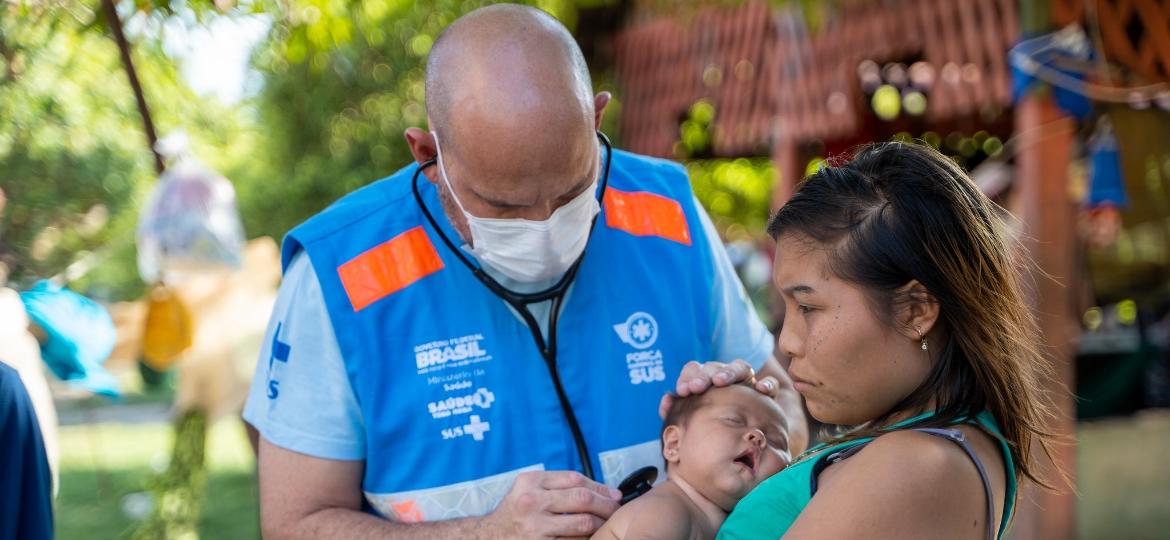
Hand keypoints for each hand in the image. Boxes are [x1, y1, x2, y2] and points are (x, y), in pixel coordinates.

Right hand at [479, 470, 620, 538]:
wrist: (489, 537)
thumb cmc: (516, 512)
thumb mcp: (529, 489)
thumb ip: (558, 484)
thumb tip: (602, 490)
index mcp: (530, 482)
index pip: (575, 479)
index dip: (600, 487)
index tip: (613, 494)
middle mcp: (531, 502)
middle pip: (582, 499)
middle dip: (606, 505)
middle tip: (616, 509)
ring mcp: (535, 527)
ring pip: (582, 524)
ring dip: (600, 525)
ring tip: (606, 525)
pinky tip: (592, 538)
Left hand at [659, 359, 780, 417]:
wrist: (748, 439)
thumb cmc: (715, 427)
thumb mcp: (696, 419)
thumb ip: (679, 410)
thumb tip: (665, 402)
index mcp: (707, 381)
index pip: (696, 370)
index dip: (689, 377)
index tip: (682, 390)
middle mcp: (727, 378)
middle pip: (716, 367)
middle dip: (705, 374)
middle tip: (696, 388)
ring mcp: (747, 384)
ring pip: (740, 368)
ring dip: (729, 372)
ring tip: (720, 382)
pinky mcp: (767, 395)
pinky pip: (770, 385)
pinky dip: (767, 384)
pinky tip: (762, 389)